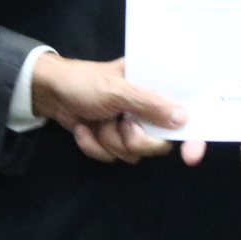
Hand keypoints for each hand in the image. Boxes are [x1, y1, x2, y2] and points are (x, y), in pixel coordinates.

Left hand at [30, 55, 184, 163]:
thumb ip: (150, 104)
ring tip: (97, 120)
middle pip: (158, 142)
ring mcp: (129, 125)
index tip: (191, 156)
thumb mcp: (118, 90)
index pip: (184, 111)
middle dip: (134, 139)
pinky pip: (112, 157)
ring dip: (109, 140)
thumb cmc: (85, 82)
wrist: (48, 92)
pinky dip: (94, 145)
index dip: (192, 135)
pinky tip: (82, 128)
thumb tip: (183, 118)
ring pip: (133, 153)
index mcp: (154, 87)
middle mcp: (147, 107)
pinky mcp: (111, 138)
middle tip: (121, 124)